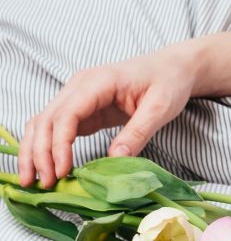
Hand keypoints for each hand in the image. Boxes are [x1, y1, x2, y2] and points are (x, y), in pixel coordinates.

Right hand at [18, 44, 199, 187]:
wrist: (173, 68)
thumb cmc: (169, 81)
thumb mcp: (161, 107)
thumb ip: (138, 132)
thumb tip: (116, 159)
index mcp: (99, 81)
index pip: (66, 114)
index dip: (59, 145)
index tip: (62, 171)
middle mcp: (80, 86)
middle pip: (46, 120)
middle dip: (40, 153)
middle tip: (45, 184)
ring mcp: (77, 96)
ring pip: (43, 123)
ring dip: (35, 152)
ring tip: (35, 181)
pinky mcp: (82, 109)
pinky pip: (55, 128)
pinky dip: (47, 147)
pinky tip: (49, 168)